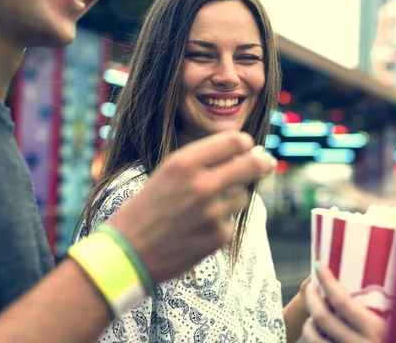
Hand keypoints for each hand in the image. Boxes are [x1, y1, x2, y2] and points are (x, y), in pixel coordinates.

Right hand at [110, 131, 276, 281]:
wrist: (129, 253)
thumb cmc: (148, 207)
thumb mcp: (168, 173)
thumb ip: (204, 160)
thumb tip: (250, 151)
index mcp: (185, 163)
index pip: (235, 141)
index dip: (245, 143)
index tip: (248, 147)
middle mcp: (201, 184)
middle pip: (252, 164)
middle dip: (262, 162)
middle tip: (267, 162)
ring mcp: (212, 212)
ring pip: (243, 196)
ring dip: (232, 198)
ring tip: (203, 208)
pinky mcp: (218, 236)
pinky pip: (231, 221)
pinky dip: (221, 223)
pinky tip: (198, 229)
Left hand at [304, 264, 385, 342]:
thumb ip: (388, 307)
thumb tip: (381, 273)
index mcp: (378, 332)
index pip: (342, 301)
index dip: (326, 280)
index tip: (318, 266)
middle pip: (323, 318)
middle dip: (311, 297)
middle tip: (311, 286)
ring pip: (314, 338)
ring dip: (309, 321)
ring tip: (314, 312)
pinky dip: (314, 340)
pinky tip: (318, 332)